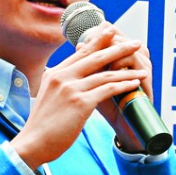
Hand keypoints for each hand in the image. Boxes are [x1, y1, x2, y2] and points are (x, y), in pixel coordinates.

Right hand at [11, 23, 148, 169]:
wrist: (33, 143)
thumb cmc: (42, 125)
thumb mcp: (49, 96)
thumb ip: (62, 82)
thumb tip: (75, 76)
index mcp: (54, 73)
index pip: (80, 52)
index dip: (98, 40)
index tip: (110, 30)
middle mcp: (62, 76)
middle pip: (95, 56)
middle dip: (118, 47)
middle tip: (134, 42)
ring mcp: (71, 89)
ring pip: (105, 73)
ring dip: (127, 69)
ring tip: (142, 67)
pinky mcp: (80, 103)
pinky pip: (107, 89)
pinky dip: (123, 85)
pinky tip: (134, 83)